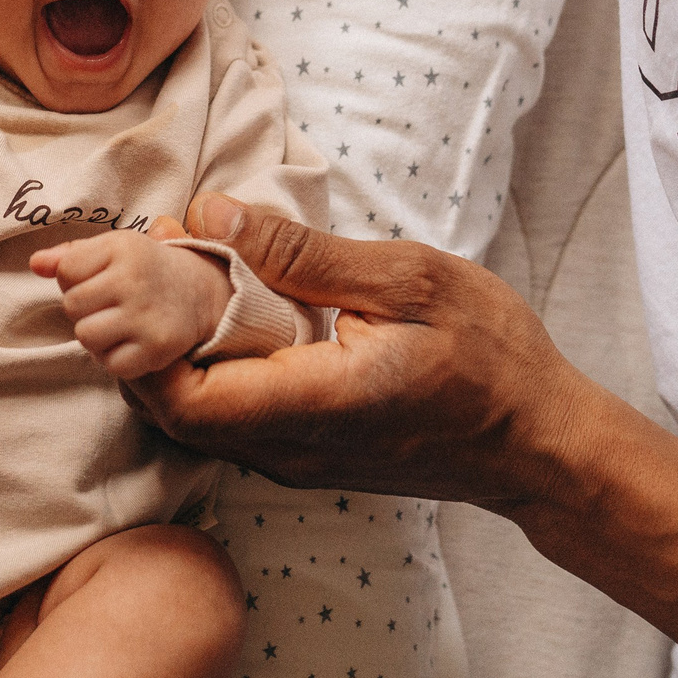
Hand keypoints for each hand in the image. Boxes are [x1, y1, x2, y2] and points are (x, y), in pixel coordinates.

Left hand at [32, 231, 232, 380]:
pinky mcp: (157, 349)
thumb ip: (69, 255)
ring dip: (95, 334)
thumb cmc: (141, 269)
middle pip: (72, 306)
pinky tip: (129, 342)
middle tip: (108, 303)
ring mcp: (147, 317)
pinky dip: (114, 358)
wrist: (197, 292)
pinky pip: (110, 364)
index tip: (98, 279)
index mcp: (121, 247)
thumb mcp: (109, 249)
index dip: (74, 279)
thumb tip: (35, 263)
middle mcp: (135, 280)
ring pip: (86, 336)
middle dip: (83, 308)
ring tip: (116, 323)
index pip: (65, 271)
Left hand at [120, 194, 588, 505]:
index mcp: (311, 403)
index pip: (180, 396)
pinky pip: (226, 419)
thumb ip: (300, 254)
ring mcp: (293, 461)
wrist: (540, 442)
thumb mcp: (408, 279)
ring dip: (169, 350)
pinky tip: (223, 311)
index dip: (138, 337)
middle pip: (168, 410)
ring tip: (181, 273)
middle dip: (139, 336)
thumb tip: (209, 217)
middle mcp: (288, 448)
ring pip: (192, 418)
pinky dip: (204, 367)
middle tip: (150, 258)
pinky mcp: (303, 457)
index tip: (143, 266)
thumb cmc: (491, 355)